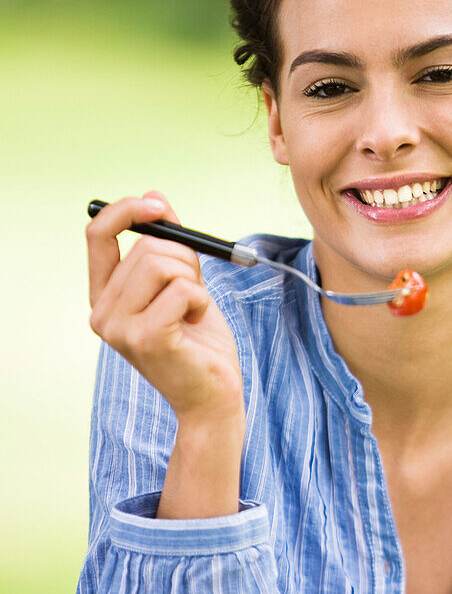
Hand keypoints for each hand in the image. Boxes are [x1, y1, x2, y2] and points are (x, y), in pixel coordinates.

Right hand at [87, 192, 243, 424]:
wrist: (212, 395)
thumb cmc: (199, 341)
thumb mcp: (184, 282)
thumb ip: (169, 245)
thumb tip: (156, 197)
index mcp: (105, 296)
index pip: (97, 235)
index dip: (127, 211)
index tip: (157, 205)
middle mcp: (102, 312)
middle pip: (146, 247)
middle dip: (185, 258)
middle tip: (194, 289)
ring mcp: (120, 328)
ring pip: (165, 265)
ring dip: (195, 280)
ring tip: (194, 310)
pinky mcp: (146, 338)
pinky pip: (184, 290)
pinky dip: (202, 301)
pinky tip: (197, 324)